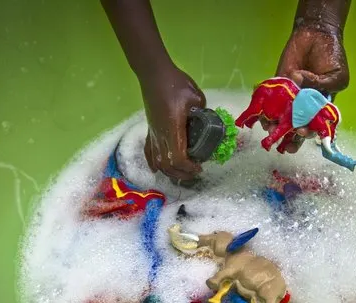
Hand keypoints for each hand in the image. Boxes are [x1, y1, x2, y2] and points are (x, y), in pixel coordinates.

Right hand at [140, 66, 204, 183]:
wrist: (155, 74)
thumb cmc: (175, 83)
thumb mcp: (196, 97)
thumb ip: (203, 113)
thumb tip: (207, 123)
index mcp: (173, 129)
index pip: (178, 158)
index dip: (188, 167)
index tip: (200, 167)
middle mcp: (161, 135)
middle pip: (167, 165)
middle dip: (181, 173)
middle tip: (194, 172)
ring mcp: (153, 133)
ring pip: (157, 161)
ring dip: (169, 171)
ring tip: (181, 171)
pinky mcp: (150, 129)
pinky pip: (148, 151)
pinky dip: (153, 163)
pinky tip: (157, 169)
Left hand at [275, 26, 348, 152]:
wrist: (317, 34)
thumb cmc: (332, 57)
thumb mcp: (337, 75)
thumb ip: (323, 87)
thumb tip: (301, 84)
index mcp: (319, 107)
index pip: (313, 126)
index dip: (307, 133)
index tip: (302, 132)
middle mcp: (303, 105)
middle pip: (295, 127)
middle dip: (290, 137)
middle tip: (284, 142)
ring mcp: (290, 96)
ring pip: (280, 117)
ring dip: (275, 126)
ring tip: (270, 129)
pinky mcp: (278, 85)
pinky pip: (269, 100)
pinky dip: (264, 109)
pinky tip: (262, 115)